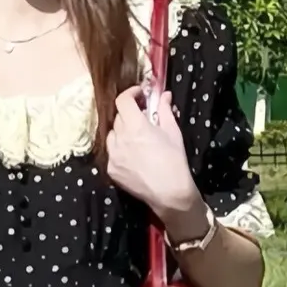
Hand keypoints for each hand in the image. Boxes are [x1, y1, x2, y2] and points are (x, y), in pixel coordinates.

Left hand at [105, 83, 202, 226]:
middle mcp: (120, 139)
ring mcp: (113, 155)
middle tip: (143, 118)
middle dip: (130, 114)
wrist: (169, 192)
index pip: (122, 100)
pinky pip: (112, 153)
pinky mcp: (111, 169)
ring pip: (112, 135)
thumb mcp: (173, 132)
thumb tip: (164, 95)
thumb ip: (165, 110)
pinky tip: (133, 155)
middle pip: (118, 117)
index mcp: (135, 126)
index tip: (139, 95)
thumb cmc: (174, 161)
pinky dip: (120, 150)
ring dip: (122, 131)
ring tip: (136, 138)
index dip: (130, 93)